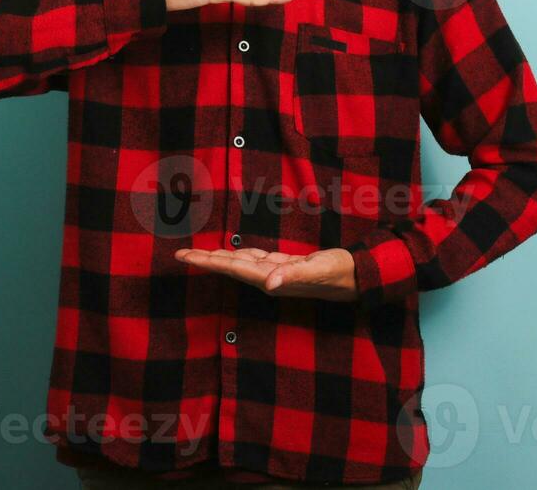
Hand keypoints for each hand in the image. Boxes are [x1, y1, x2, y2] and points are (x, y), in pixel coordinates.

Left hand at [174, 246, 357, 301]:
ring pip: (240, 263)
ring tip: (199, 253)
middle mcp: (269, 277)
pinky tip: (232, 253)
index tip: (184, 257)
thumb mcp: (318, 271)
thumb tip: (269, 283)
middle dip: (205, 260)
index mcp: (271, 278)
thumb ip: (294, 275)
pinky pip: (255, 259)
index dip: (208, 262)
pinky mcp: (284, 266)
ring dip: (219, 258)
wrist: (356, 277)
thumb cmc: (338, 274)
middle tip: (180, 253)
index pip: (232, 269)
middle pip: (230, 267)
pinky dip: (240, 254)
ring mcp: (276, 272)